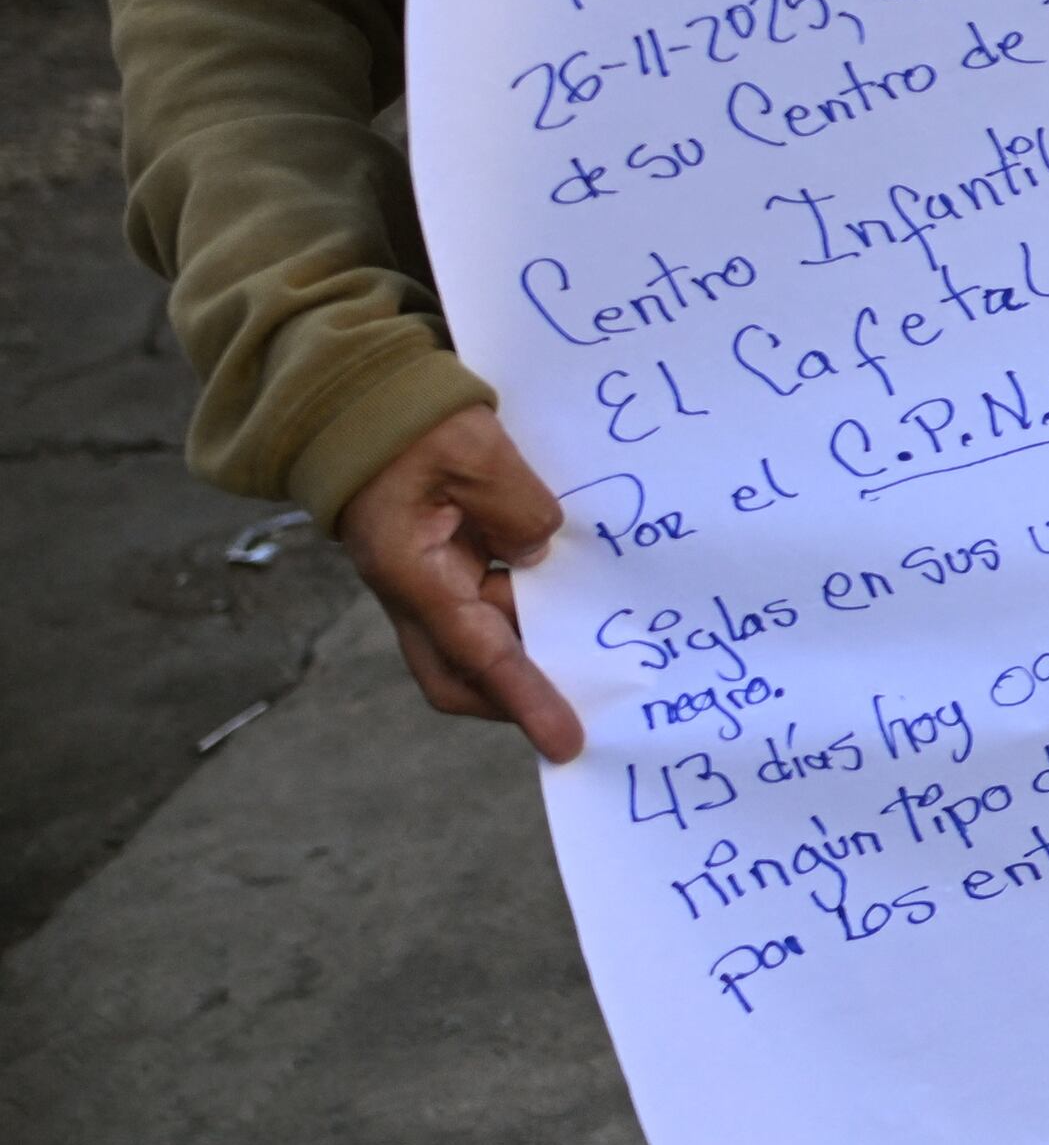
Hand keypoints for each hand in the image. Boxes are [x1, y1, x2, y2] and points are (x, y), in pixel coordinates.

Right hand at [335, 405, 581, 761]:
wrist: (360, 403)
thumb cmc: (415, 424)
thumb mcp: (475, 450)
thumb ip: (517, 506)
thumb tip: (539, 553)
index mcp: (409, 573)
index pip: (478, 652)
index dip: (526, 698)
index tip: (565, 740)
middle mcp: (410, 593)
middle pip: (462, 677)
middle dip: (518, 695)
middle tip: (584, 698)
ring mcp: (422, 585)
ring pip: (475, 646)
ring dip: (526, 647)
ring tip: (592, 641)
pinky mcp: (437, 568)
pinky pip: (483, 608)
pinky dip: (523, 612)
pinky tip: (568, 594)